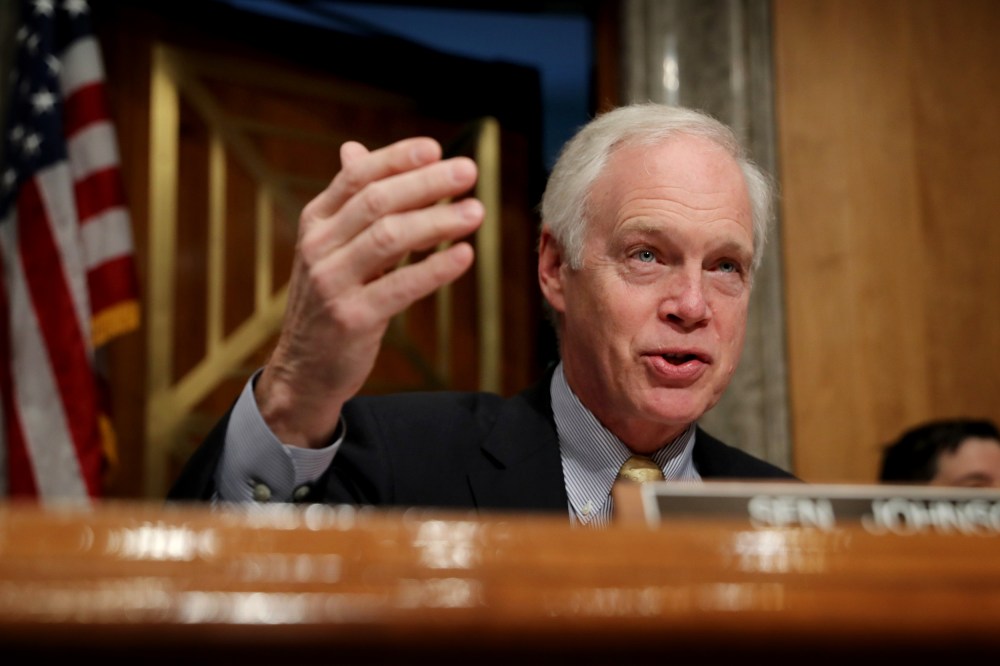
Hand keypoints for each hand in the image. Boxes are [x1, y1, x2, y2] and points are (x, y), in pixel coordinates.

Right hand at [254, 137, 483, 447]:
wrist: (305, 369)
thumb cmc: (329, 300)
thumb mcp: (330, 247)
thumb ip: (349, 202)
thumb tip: (354, 148)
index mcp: (316, 222)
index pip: (357, 177)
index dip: (397, 158)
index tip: (436, 148)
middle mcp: (319, 246)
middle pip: (377, 202)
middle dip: (426, 183)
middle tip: (468, 171)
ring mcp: (332, 283)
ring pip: (389, 239)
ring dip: (438, 222)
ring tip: (476, 212)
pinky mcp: (352, 318)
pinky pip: (400, 287)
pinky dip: (435, 269)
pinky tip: (464, 256)